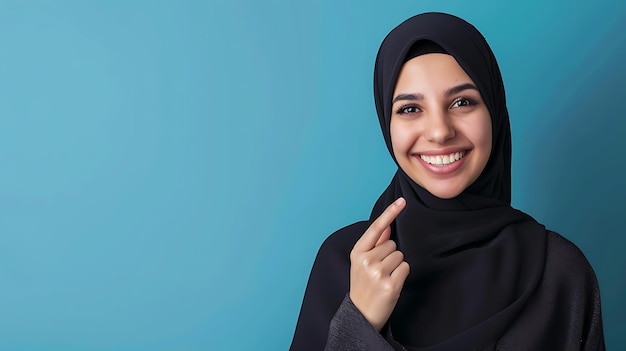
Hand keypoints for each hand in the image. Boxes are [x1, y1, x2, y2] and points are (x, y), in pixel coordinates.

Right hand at [349, 197, 409, 331]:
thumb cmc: (364, 285)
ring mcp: (378, 272)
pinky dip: (402, 275)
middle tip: (380, 271)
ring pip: (400, 256)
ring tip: (385, 279)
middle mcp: (366, 260)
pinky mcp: (390, 284)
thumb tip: (387, 226)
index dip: (390, 213)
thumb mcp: (362, 262)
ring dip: (396, 266)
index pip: (376, 228)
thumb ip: (374, 244)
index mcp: (357, 252)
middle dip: (390, 255)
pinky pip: (405, 268)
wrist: (361, 314)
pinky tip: (391, 284)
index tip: (402, 201)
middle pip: (392, 244)